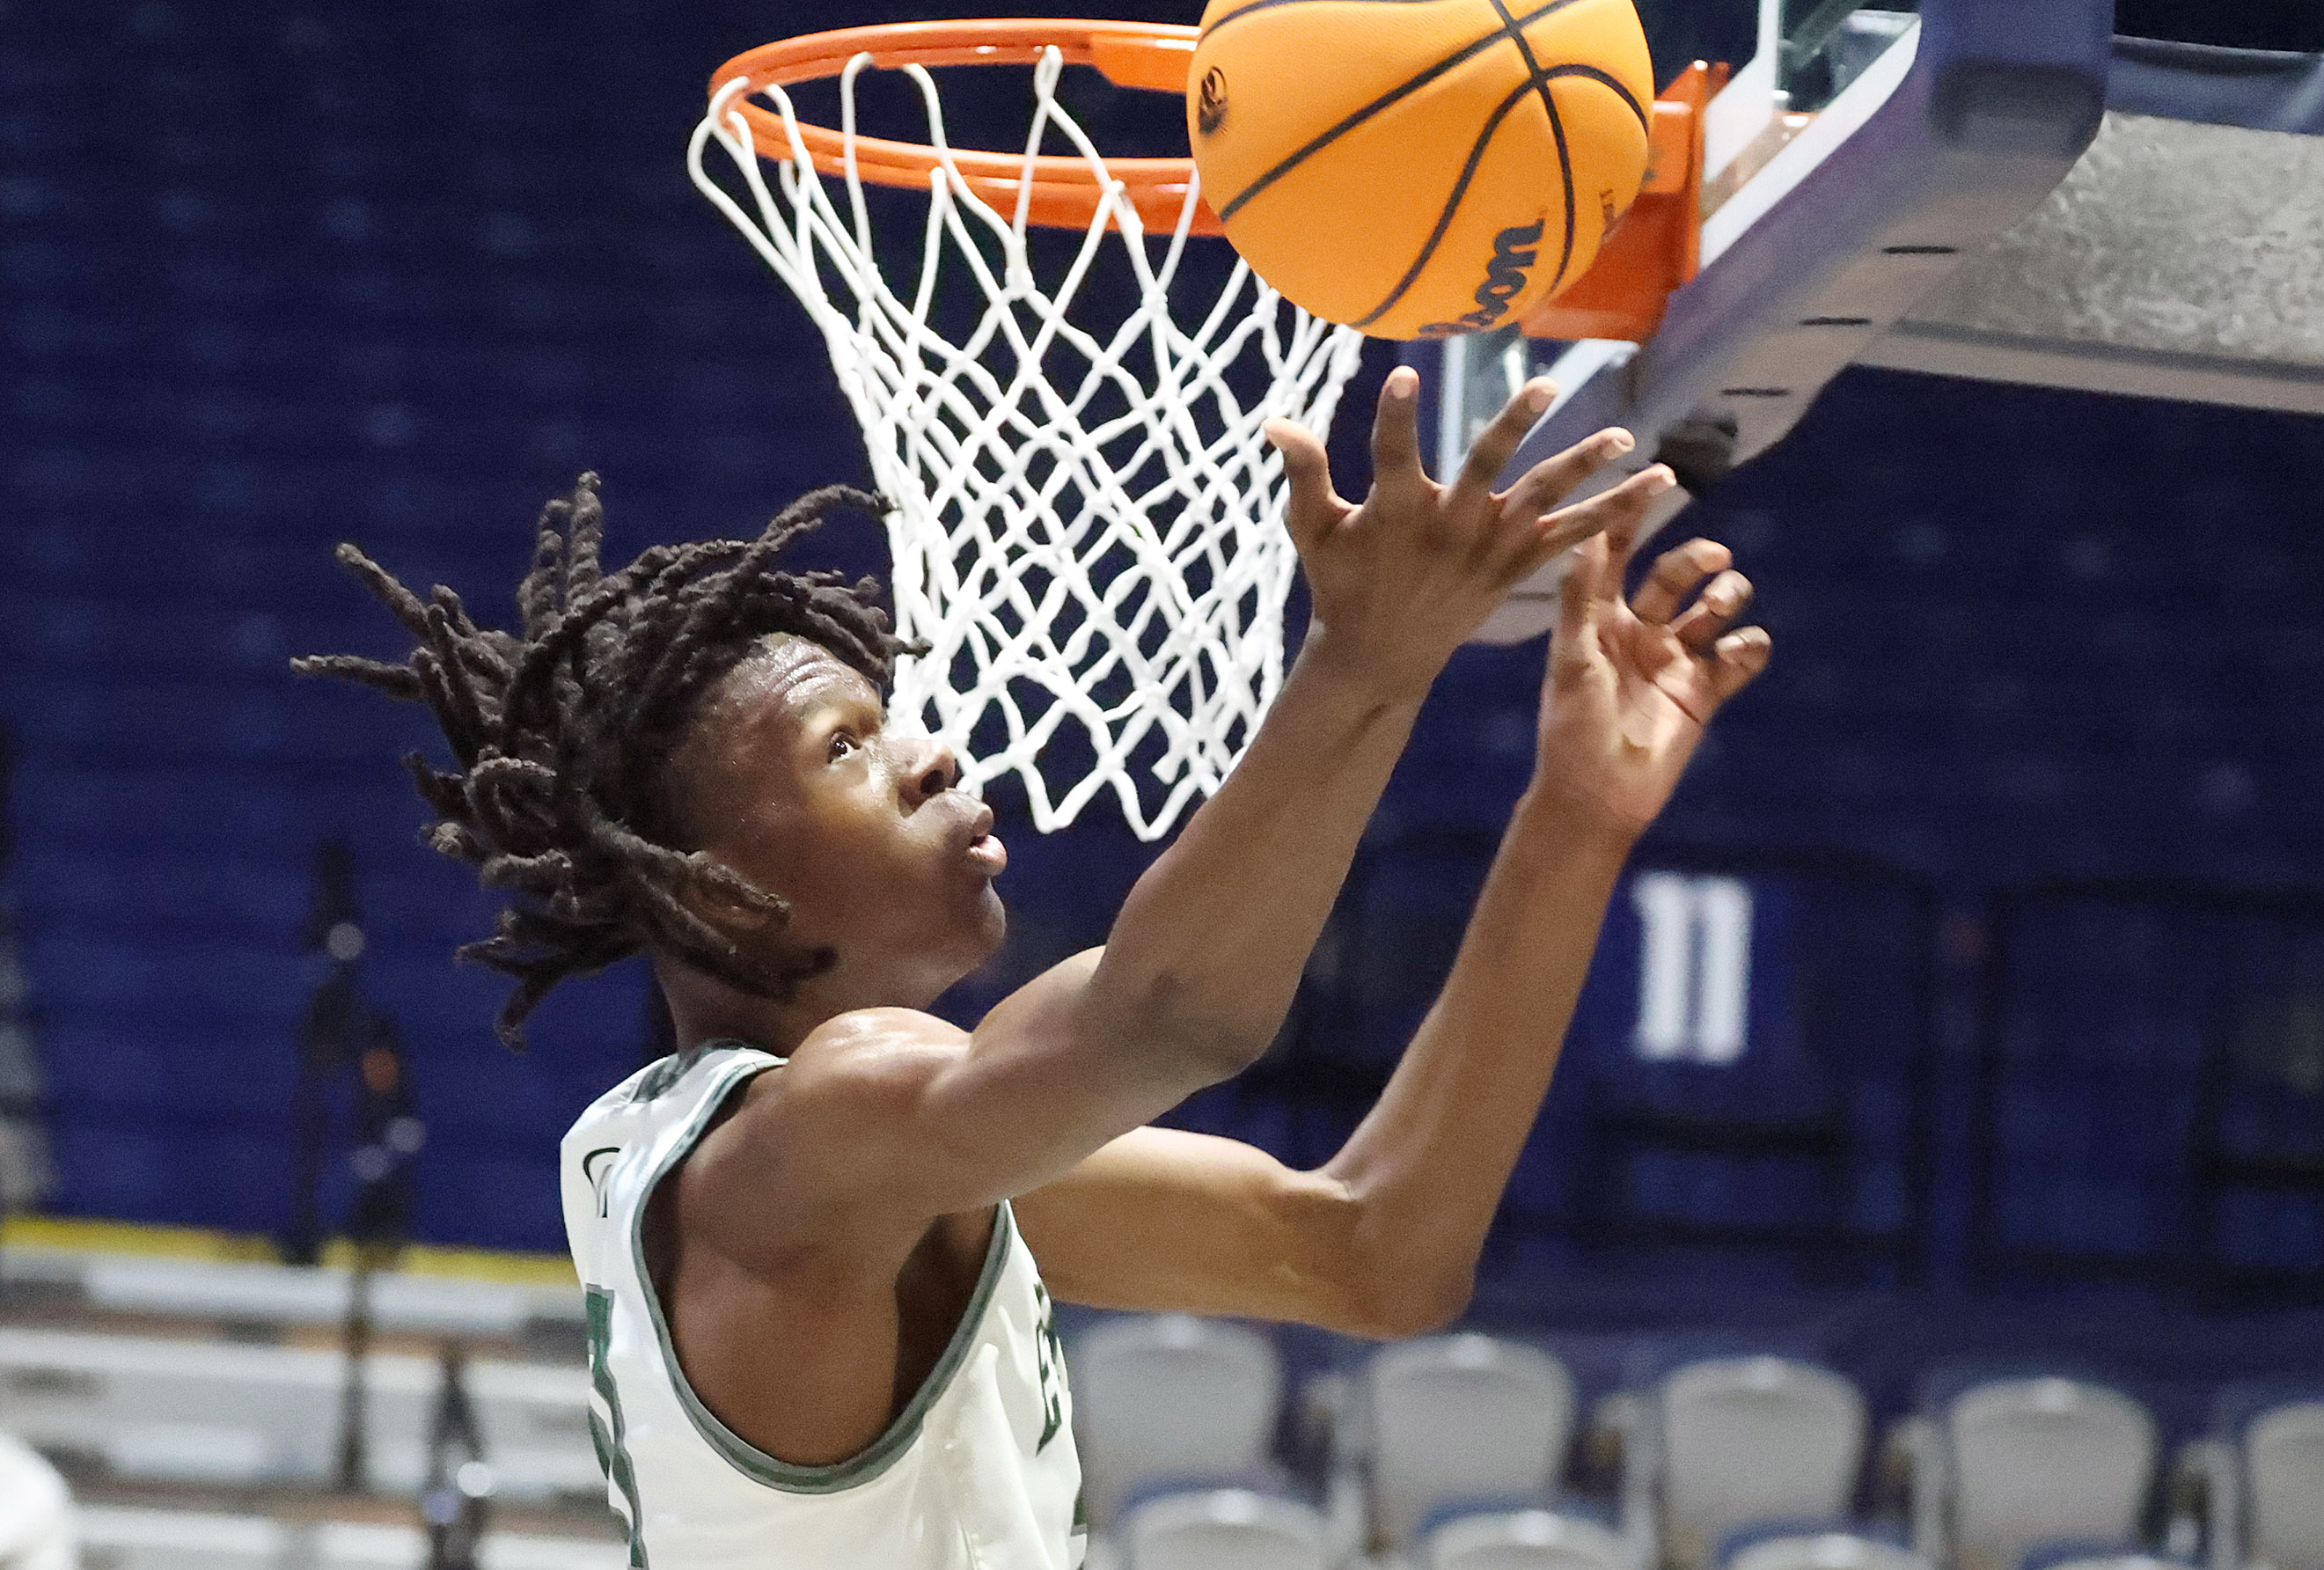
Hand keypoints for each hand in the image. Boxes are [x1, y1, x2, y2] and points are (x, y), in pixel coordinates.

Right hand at [1266, 365, 1677, 703]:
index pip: (1394, 455)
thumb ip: (1304, 475)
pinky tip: (1658, 484)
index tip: (1406, 374)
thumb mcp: (1313, 532)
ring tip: (1627, 437)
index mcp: (1396, 514)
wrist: (1381, 657)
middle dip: (1513, 427)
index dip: (1398, 417)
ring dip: (1585, 467)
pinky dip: (1615, 515)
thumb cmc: (1341, 584)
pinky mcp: (1515, 569)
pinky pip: (1573, 540)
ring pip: (1543, 502)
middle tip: (1545, 387)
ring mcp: (1488, 550)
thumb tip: (1275, 420)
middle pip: (1486, 470)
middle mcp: (1450, 529)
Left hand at [1533, 525, 1772, 835]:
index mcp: (1598, 617)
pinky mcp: (1702, 695)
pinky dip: (1750, 646)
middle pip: (1675, 575)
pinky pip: (1739, 658)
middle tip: (1715, 558)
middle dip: (1697, 558)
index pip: (1616, 553)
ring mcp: (1672, 661)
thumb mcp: (1571, 658)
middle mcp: (1638, 631)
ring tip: (1725, 603)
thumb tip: (1582, 536)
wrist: (1597, 797)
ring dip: (1728, 596)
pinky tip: (1743, 648)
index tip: (1658, 477)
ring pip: (1713, 610)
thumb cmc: (1570, 728)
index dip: (1634, 515)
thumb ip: (1581, 599)